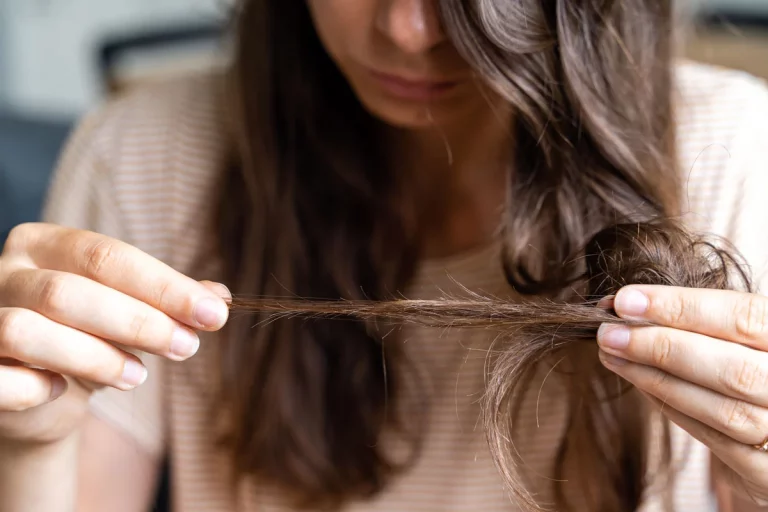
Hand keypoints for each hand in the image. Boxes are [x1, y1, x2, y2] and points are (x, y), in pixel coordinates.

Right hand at [0, 223, 229, 443]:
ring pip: (29, 330)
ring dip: (95, 356)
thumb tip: (219, 298)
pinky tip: (63, 390)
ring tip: (138, 376)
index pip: (106, 256)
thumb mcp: (129, 314)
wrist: (33, 393)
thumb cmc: (86, 339)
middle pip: (70, 292)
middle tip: (187, 347)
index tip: (214, 314)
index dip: (164, 286)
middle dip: (139, 322)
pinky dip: (33, 387)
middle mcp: (4, 272)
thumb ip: (168, 302)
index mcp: (43, 244)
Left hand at [597, 285, 767, 503]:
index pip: (745, 317)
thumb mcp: (743, 337)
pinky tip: (640, 383)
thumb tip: (625, 305)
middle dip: (661, 347)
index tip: (625, 300)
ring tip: (613, 355)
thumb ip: (700, 321)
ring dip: (658, 379)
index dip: (682, 307)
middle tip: (608, 333)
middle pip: (734, 369)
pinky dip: (673, 408)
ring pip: (724, 410)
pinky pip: (717, 441)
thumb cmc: (755, 365)